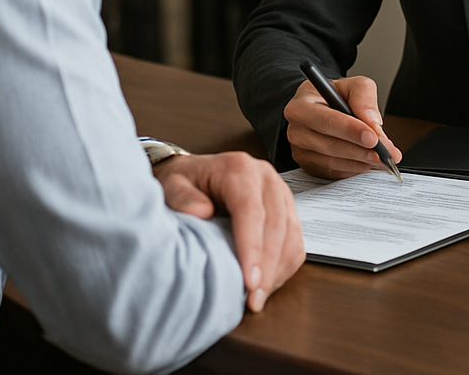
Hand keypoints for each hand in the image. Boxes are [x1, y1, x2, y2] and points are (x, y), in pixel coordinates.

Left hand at [155, 151, 304, 312]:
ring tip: (259, 298)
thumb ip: (182, 197)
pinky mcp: (287, 208)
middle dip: (267, 266)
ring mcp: (279, 192)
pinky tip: (268, 283)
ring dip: (278, 269)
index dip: (252, 248)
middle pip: (277, 224)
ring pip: (291, 233)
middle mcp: (265, 177)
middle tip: (254, 299)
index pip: (252, 210)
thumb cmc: (184, 183)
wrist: (195, 175)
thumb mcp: (172, 185)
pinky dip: (285, 265)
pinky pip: (296, 239)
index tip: (248, 280)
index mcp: (239, 169)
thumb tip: (200, 212)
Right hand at [283, 74, 401, 178]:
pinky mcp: (310, 166)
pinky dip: (354, 169)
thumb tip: (372, 122)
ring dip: (360, 162)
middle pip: (329, 145)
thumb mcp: (353, 85)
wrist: (324, 108)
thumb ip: (364, 96)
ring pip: (333, 162)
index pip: (326, 120)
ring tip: (383, 158)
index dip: (350, 130)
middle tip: (385, 153)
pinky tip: (369, 163)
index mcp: (301, 106)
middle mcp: (296, 130)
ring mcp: (301, 151)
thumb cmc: (336, 95)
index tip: (373, 137)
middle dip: (360, 150)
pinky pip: (334, 172)